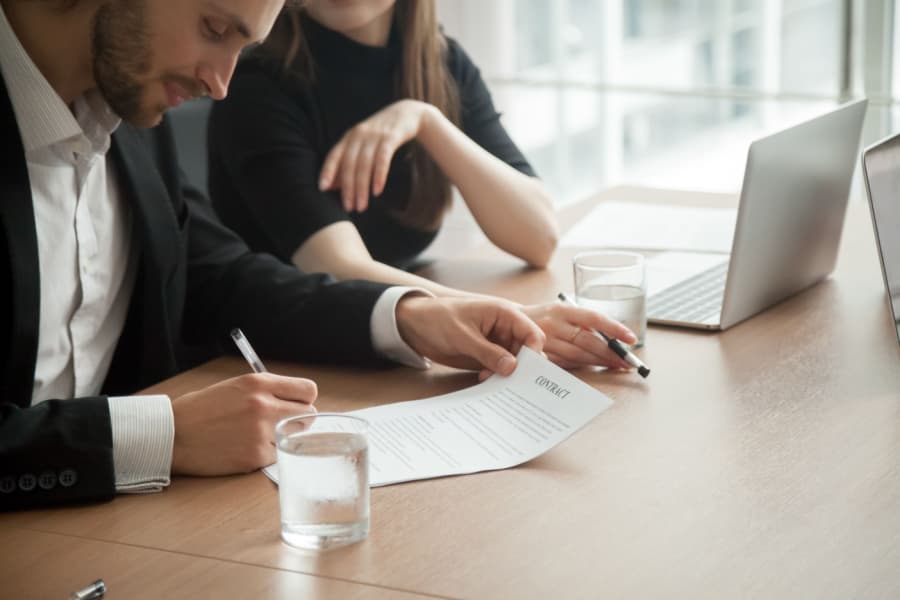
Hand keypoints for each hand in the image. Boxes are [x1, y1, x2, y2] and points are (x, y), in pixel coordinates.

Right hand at [170, 373, 316, 475]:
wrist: (173, 435)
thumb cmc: (200, 410)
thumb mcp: (234, 387)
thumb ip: (266, 391)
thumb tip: (293, 401)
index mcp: (259, 383)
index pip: (308, 389)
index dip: (304, 399)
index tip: (297, 404)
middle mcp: (263, 405)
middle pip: (309, 414)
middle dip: (298, 420)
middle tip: (281, 424)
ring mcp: (261, 432)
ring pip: (295, 437)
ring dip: (282, 438)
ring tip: (259, 436)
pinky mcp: (255, 456)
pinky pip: (276, 455)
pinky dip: (266, 454)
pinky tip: (246, 448)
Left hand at [318, 99, 436, 211]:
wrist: (407, 114)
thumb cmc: (382, 135)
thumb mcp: (363, 146)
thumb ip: (349, 163)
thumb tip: (333, 187)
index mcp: (349, 137)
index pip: (334, 155)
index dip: (327, 171)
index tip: (322, 188)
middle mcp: (359, 135)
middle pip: (349, 164)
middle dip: (348, 188)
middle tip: (349, 207)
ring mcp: (375, 135)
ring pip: (364, 164)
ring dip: (362, 187)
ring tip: (362, 206)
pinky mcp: (391, 137)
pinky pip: (382, 159)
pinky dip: (379, 176)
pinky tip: (377, 191)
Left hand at [395, 295, 545, 376]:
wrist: (415, 326)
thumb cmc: (439, 319)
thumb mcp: (463, 336)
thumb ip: (488, 352)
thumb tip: (512, 368)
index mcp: (504, 315)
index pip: (531, 333)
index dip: (535, 351)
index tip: (529, 370)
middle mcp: (504, 330)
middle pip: (526, 351)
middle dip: (522, 368)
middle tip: (515, 385)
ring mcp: (496, 344)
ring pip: (514, 363)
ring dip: (509, 375)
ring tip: (498, 386)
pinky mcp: (486, 357)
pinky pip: (499, 369)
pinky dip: (497, 378)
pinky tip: (488, 384)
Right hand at [521, 303, 636, 369]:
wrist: (504, 325)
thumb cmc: (540, 318)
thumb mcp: (558, 312)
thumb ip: (579, 323)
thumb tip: (611, 339)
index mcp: (561, 310)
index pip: (593, 318)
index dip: (613, 328)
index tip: (630, 338)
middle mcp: (553, 325)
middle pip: (588, 341)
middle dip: (610, 353)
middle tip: (628, 362)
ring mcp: (544, 343)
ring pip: (577, 355)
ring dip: (599, 363)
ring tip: (617, 367)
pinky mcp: (539, 358)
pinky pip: (564, 365)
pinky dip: (580, 368)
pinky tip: (594, 369)